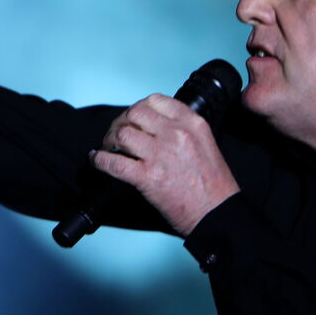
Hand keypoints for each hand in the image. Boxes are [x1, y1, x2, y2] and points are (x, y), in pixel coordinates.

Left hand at [90, 94, 239, 236]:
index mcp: (192, 124)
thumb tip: (156, 128)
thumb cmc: (214, 185)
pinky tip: (98, 160)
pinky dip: (101, 161)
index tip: (134, 118)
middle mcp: (176, 134)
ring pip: (122, 134)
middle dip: (121, 122)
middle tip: (117, 134)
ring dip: (110, 140)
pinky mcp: (148, 177)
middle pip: (135, 114)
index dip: (138, 108)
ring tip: (109, 147)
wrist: (217, 213)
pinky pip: (114, 163)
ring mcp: (160, 155)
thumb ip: (183, 131)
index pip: (155, 101)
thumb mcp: (205, 144)